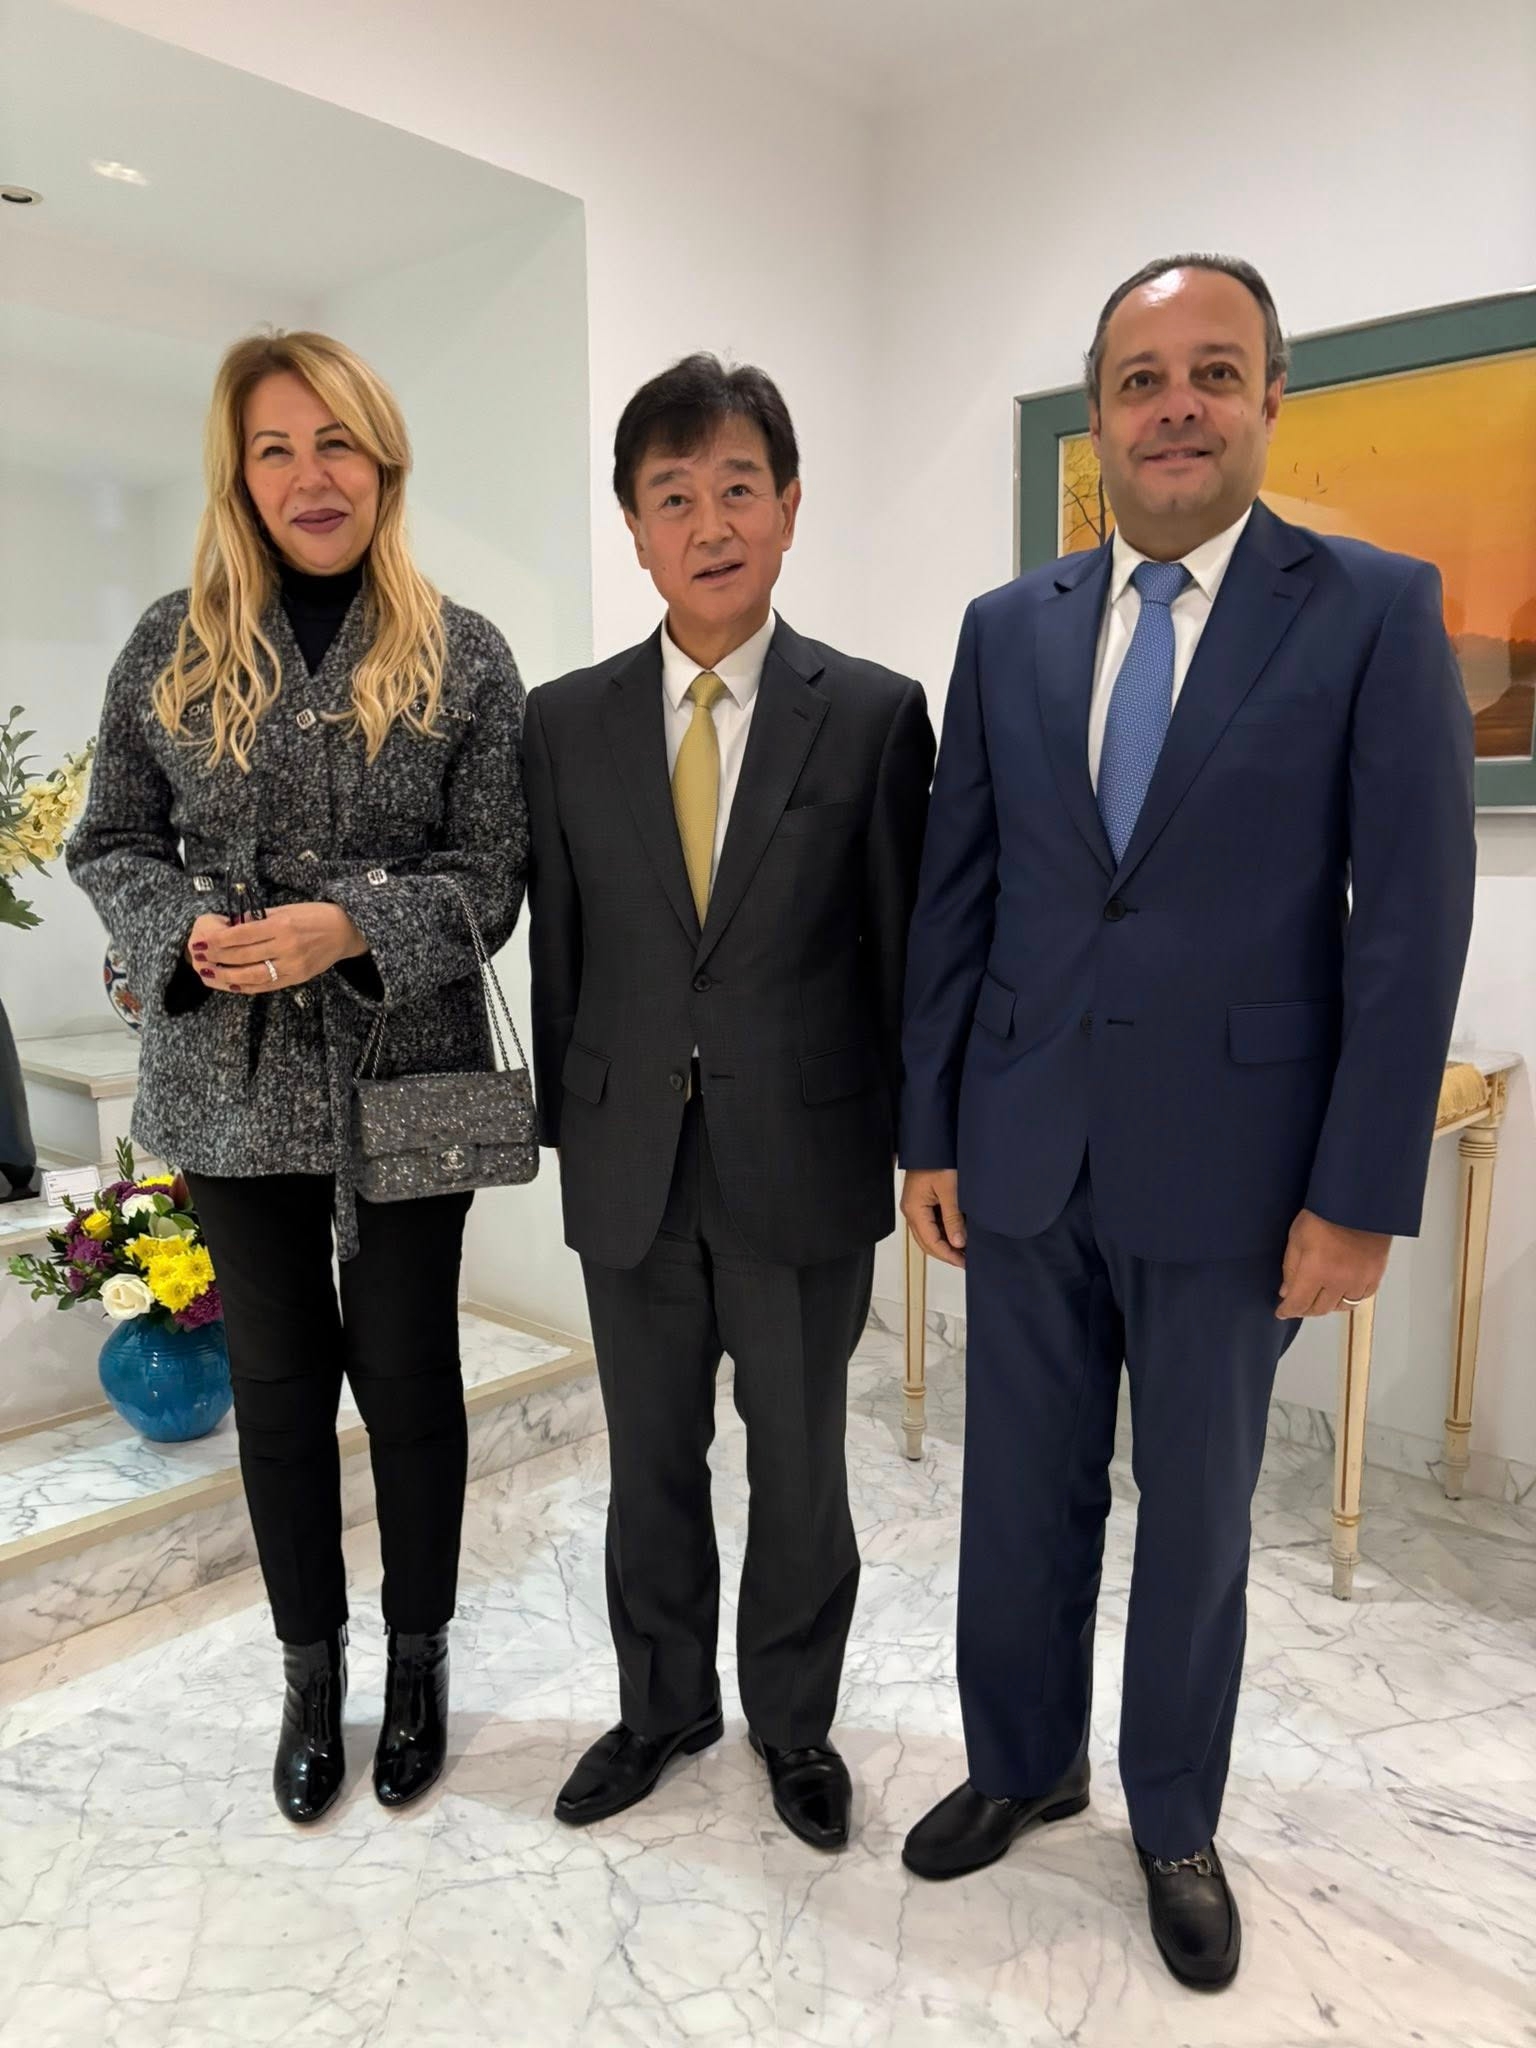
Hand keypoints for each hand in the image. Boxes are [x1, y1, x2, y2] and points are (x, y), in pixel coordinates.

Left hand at [189, 902, 367, 995]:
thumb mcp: (286, 909)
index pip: (242, 935)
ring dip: (225, 976)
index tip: (201, 942)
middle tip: (197, 957)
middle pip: (242, 957)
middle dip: (216, 958)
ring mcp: (292, 966)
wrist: (346, 931)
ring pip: (251, 976)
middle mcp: (287, 947)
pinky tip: (229, 983)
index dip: (218, 940)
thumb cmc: (314, 915)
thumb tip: (230, 926)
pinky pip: (265, 985)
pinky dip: (244, 986)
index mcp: (282, 925)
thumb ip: (259, 919)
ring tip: (208, 973)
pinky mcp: (297, 978)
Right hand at [901, 1168, 966, 1269]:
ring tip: (965, 1251)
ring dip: (946, 1244)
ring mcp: (915, 1206)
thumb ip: (953, 1218)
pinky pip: (931, 1223)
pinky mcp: (922, 1201)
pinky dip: (944, 1232)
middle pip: (927, 1242)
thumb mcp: (950, 1190)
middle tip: (967, 1262)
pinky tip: (959, 1234)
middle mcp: (911, 1211)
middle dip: (947, 1254)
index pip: (931, 1242)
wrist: (932, 1139)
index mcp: (914, 1210)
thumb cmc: (937, 1159)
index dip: (949, 1256)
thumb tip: (958, 1243)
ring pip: (929, 1234)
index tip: (965, 1263)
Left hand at [1276, 1208, 1390, 1319]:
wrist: (1358, 1203)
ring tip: (1319, 1296)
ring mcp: (1360, 1280)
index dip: (1288, 1310)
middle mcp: (1339, 1281)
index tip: (1282, 1312)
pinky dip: (1349, 1298)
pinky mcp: (1376, 1275)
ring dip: (1328, 1305)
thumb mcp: (1297, 1238)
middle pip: (1320, 1309)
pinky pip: (1361, 1298)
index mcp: (1316, 1271)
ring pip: (1341, 1306)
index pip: (1299, 1303)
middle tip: (1299, 1303)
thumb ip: (1291, 1268)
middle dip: (1305, 1309)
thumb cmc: (1320, 1215)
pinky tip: (1341, 1290)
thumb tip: (1287, 1293)